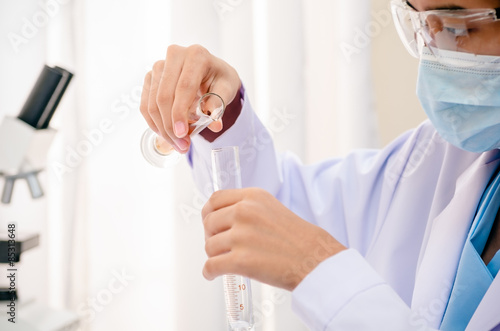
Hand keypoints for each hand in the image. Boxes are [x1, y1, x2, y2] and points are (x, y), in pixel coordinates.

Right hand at [140, 44, 240, 152]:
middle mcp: (174, 56)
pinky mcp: (150, 78)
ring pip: (153, 103)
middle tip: (182, 146)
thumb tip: (214, 123)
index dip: (180, 113)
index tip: (182, 134)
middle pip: (164, 97)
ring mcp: (159, 66)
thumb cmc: (220, 80)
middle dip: (171, 126)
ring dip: (162, 128)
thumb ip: (219, 104)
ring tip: (178, 144)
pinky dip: (155, 123)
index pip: (184, 87)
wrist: (212, 72)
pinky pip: (146, 105)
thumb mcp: (227, 89)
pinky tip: (166, 134)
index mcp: (196, 55)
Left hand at [201, 188, 346, 290]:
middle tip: (221, 246)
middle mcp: (245, 212)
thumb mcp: (271, 208)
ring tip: (226, 261)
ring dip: (214, 256)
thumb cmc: (297, 239)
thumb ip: (246, 208)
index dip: (209, 213)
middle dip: (212, 236)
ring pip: (209, 247)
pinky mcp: (241, 260)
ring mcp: (242, 236)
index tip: (211, 223)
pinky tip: (214, 274)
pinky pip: (211, 266)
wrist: (315, 260)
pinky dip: (209, 272)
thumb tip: (220, 220)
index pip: (215, 199)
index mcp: (253, 197)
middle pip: (209, 223)